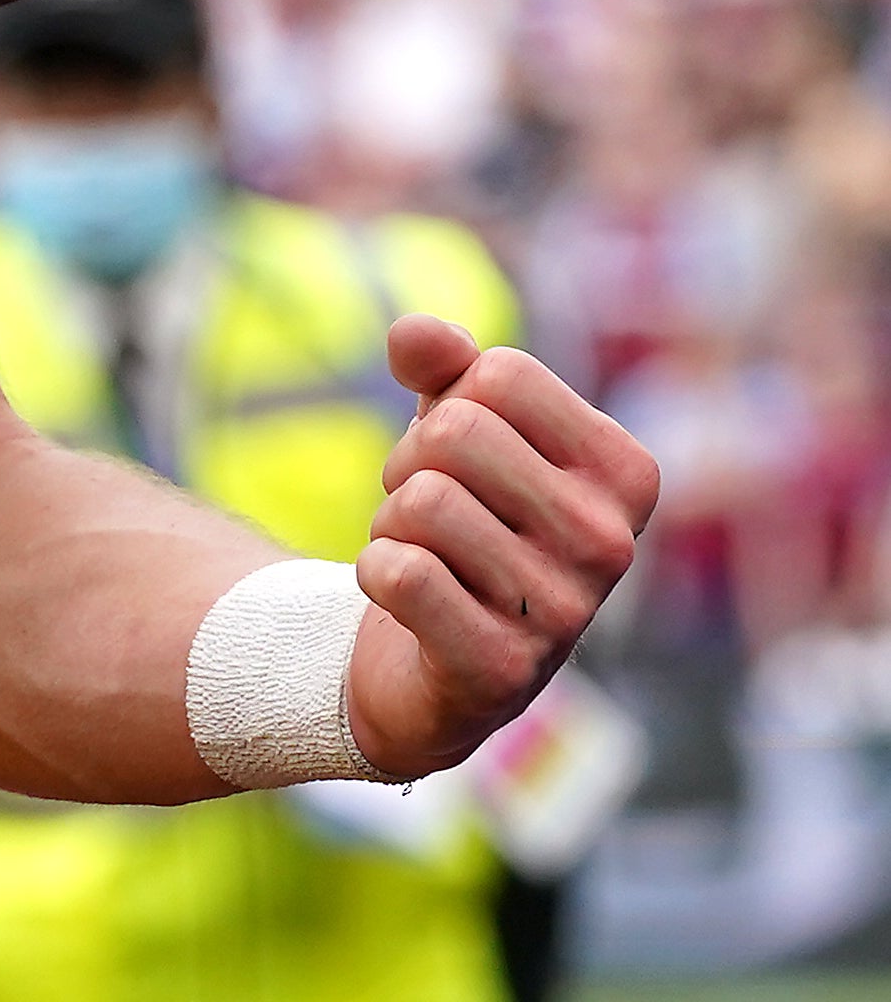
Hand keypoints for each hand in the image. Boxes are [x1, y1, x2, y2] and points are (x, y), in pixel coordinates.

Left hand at [341, 316, 657, 781]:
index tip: (461, 459)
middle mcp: (613, 542)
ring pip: (422, 500)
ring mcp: (566, 612)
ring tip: (427, 557)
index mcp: (625, 472)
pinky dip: (377, 573)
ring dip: (393, 524)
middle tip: (430, 514)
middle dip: (411, 463)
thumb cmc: (466, 522)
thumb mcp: (456, 430)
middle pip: (456, 431)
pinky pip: (401, 573)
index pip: (501, 374)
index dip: (449, 403)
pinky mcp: (504, 669)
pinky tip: (411, 603)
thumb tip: (412, 332)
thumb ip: (442, 367)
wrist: (440, 664)